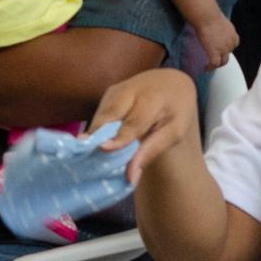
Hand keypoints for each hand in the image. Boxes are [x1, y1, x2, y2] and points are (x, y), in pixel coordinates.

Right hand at [89, 67, 200, 182]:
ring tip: (86, 153)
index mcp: (153, 98)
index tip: (103, 149)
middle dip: (97, 133)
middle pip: (110, 115)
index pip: (134, 121)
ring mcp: (118, 89)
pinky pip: (100, 114)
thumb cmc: (175, 111)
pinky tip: (92, 144)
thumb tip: (132, 177)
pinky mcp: (109, 92)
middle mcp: (133, 89)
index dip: (119, 137)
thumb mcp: (173, 131)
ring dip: (93, 134)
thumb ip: (152, 151)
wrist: (171, 82)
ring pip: (101, 115)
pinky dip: (96, 129)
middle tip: (84, 152)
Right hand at [196, 14, 239, 68]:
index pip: (233, 44)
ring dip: (217, 64)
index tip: (221, 49)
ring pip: (223, 62)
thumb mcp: (220, 21)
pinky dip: (210, 67)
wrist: (207, 17)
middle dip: (222, 57)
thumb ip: (220, 27)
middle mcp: (231, 43)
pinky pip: (214, 64)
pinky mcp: (215, 53)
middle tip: (214, 58)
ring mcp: (224, 49)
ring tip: (210, 66)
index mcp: (233, 34)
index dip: (227, 48)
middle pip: (228, 54)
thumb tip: (213, 27)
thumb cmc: (210, 15)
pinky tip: (205, 68)